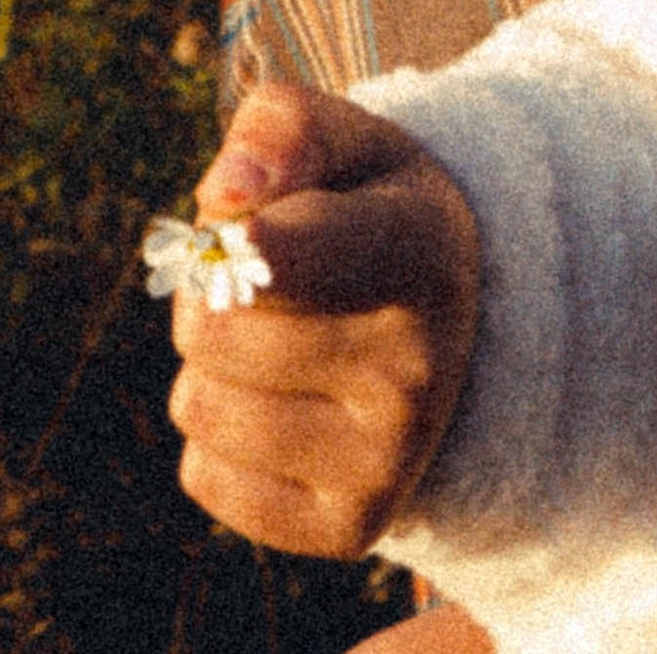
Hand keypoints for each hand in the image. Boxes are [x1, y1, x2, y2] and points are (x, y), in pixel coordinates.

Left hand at [167, 79, 481, 561]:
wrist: (457, 332)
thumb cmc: (370, 212)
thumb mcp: (347, 144)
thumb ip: (281, 129)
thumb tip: (227, 194)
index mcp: (421, 248)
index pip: (290, 259)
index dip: (240, 245)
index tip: (238, 235)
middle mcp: (417, 364)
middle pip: (210, 330)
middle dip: (209, 294)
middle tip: (261, 282)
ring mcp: (389, 457)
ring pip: (200, 407)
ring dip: (209, 368)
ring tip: (276, 342)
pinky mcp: (350, 527)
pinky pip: (204, 478)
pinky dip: (218, 439)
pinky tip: (280, 407)